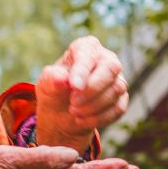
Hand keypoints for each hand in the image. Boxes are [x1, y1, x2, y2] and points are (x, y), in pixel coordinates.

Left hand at [36, 36, 128, 150]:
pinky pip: (118, 108)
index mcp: (86, 47)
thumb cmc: (54, 89)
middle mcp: (106, 59)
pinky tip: (81, 120)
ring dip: (93, 106)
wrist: (61, 112)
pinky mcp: (121, 99)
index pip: (89, 54)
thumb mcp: (46, 84)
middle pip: (111, 69)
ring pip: (116, 89)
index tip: (73, 86)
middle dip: (92, 89)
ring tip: (73, 112)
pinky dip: (99, 118)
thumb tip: (61, 79)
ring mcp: (117, 79)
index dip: (83, 70)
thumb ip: (51, 78)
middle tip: (73, 103)